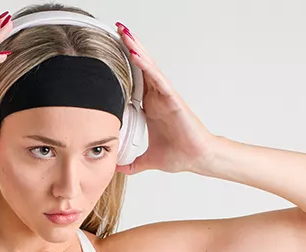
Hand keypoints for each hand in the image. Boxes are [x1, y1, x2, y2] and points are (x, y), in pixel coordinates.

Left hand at [114, 23, 221, 174]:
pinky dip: (146, 66)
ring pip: (148, 67)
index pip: (133, 81)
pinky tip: (136, 54)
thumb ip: (132, 163)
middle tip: (116, 29)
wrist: (197, 158)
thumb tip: (117, 169)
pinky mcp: (173, 99)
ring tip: (124, 33)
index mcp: (150, 107)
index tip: (108, 54)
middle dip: (129, 48)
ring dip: (136, 49)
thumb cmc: (180, 154)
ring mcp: (165, 96)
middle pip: (140, 67)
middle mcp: (157, 97)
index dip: (123, 66)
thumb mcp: (148, 160)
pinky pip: (158, 79)